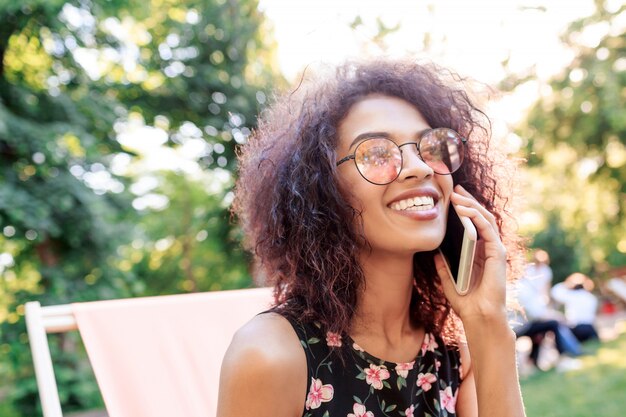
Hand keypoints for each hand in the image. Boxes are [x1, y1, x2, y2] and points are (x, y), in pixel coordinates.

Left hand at [435, 185, 507, 322]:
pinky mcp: (497, 253)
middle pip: (481, 218)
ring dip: (471, 205)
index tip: (451, 198)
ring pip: (486, 219)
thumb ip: (443, 267)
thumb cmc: (466, 302)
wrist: (479, 316)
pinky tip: (464, 210)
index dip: (465, 210)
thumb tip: (436, 253)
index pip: (474, 225)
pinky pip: (487, 229)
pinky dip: (476, 217)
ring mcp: (494, 250)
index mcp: (479, 254)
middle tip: (455, 188)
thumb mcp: (448, 281)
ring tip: (457, 195)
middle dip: (468, 201)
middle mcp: (488, 250)